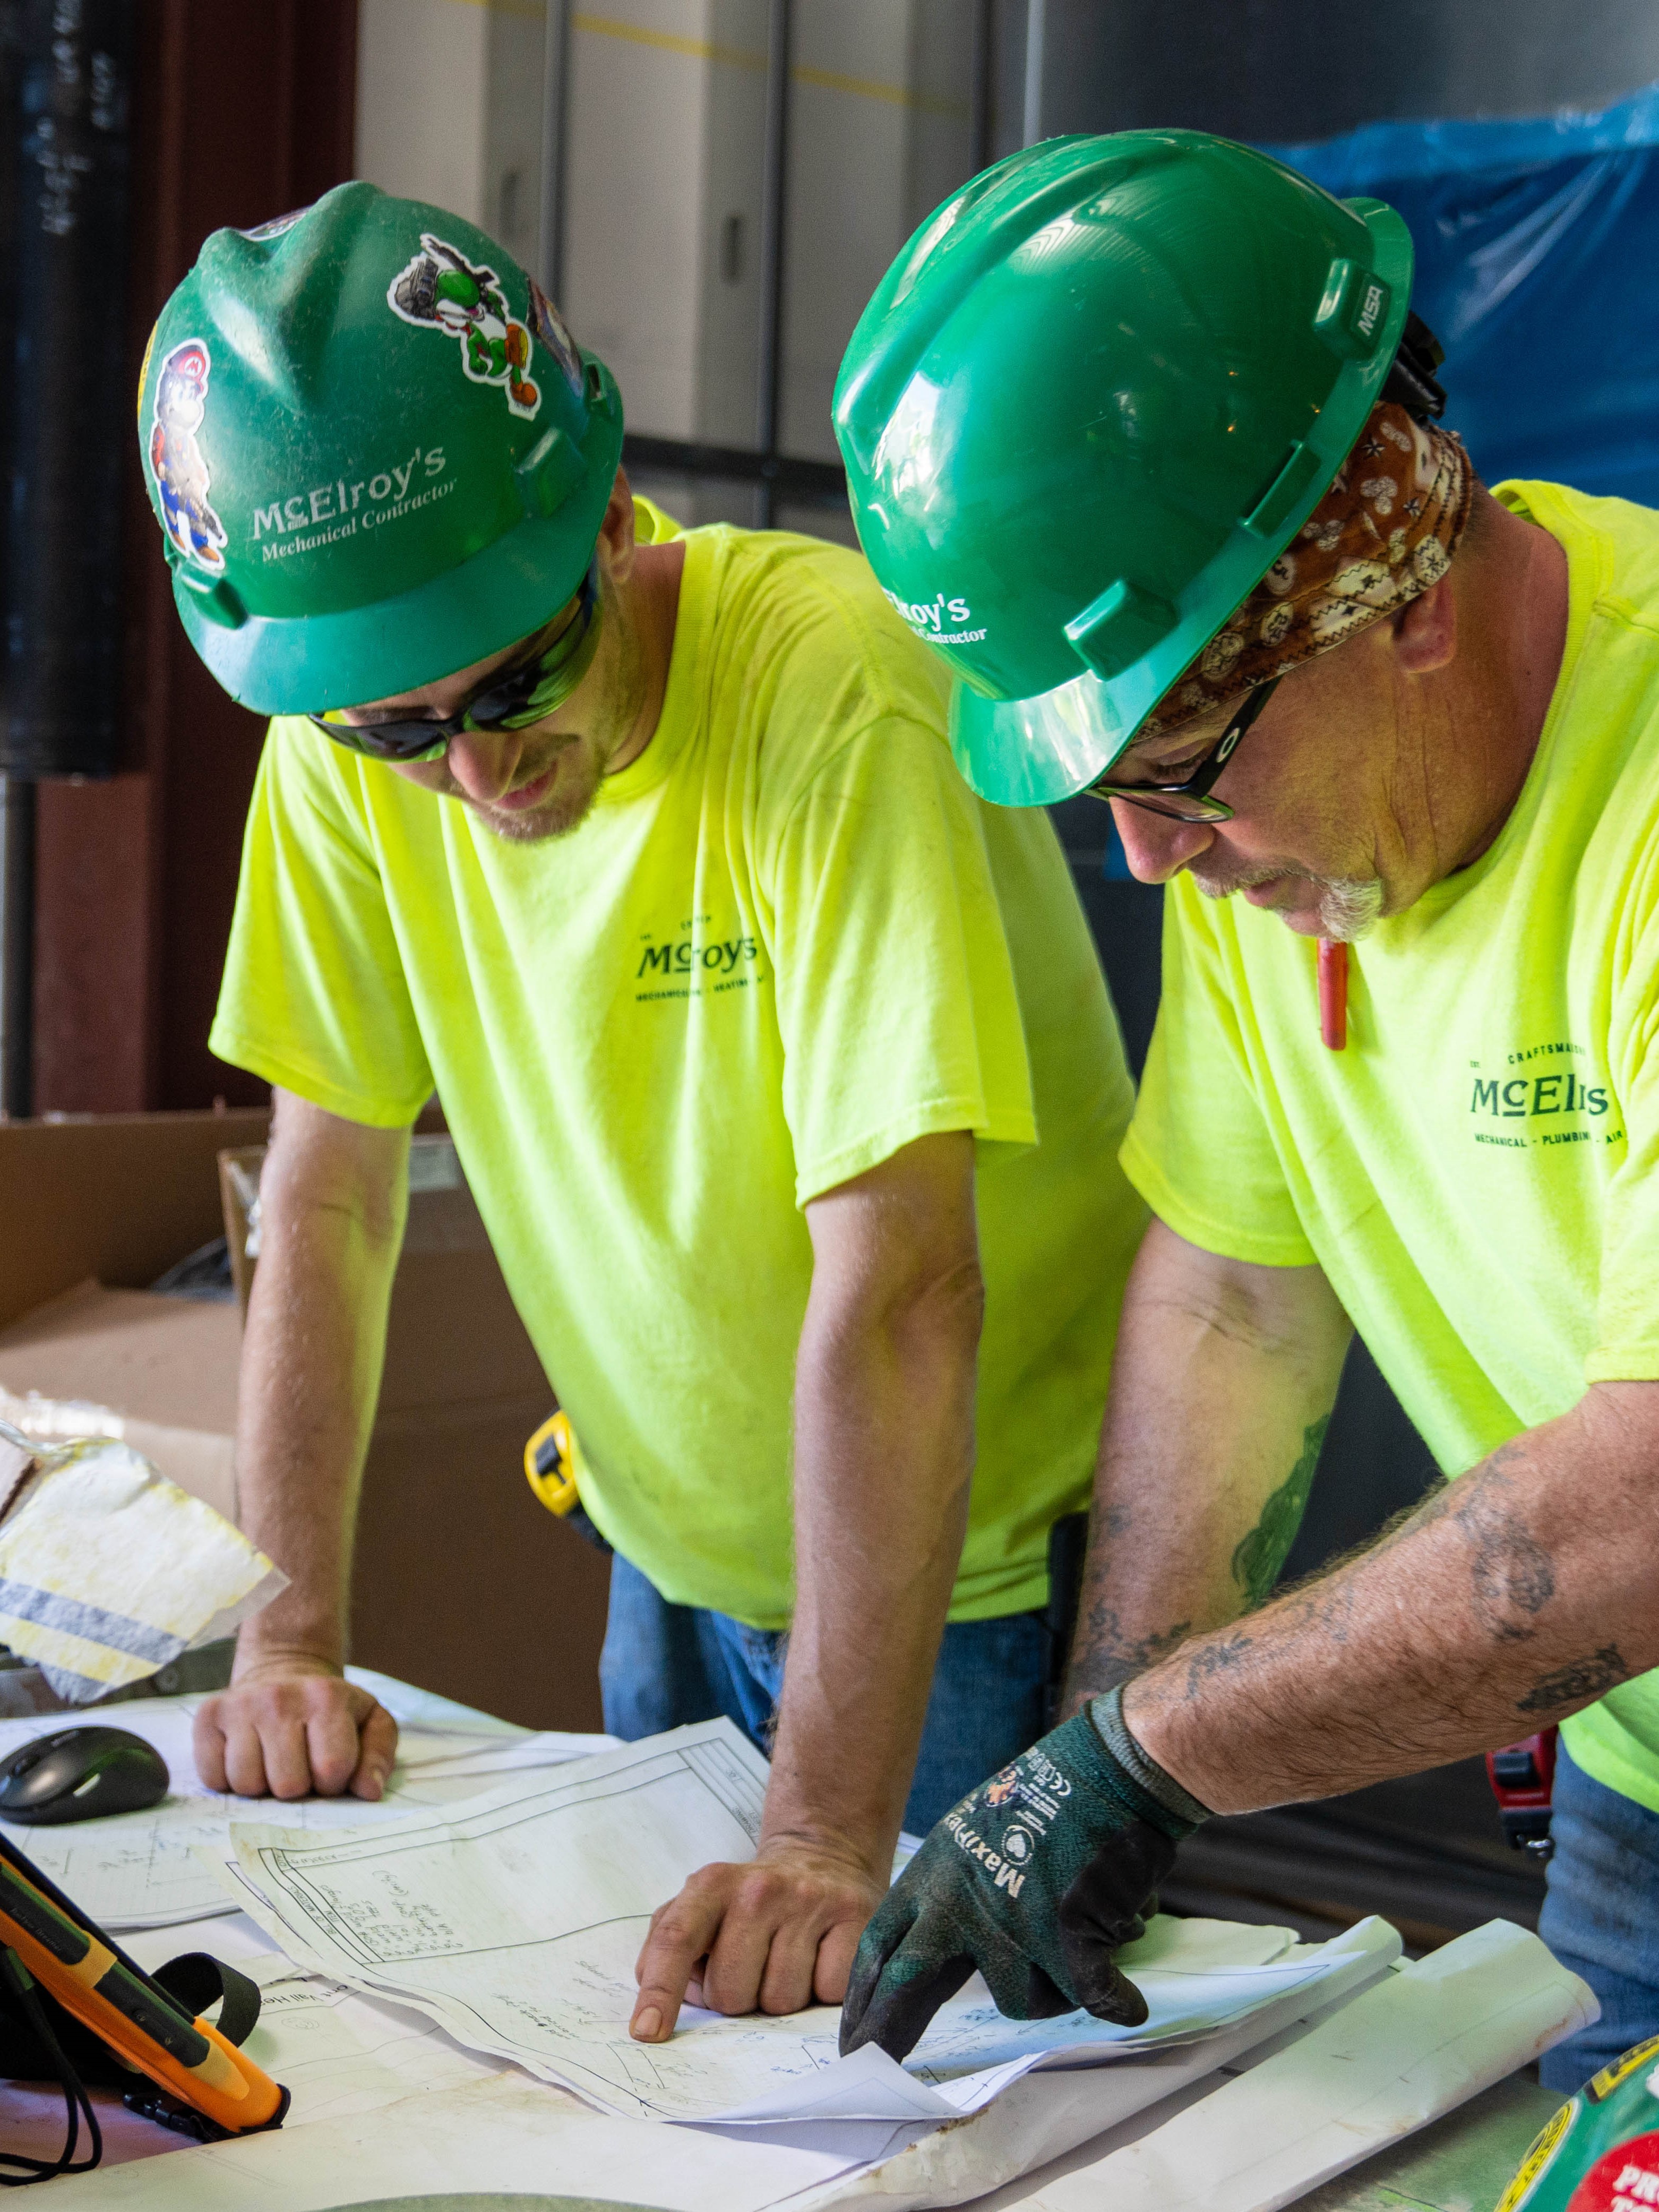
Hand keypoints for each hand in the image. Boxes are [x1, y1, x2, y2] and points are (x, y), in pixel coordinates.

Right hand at [193, 1654, 397, 1799]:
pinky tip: (246, 1757)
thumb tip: (369, 1792)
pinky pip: (212, 1777)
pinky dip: (228, 1779)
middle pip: (287, 1784)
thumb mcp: (369, 1721)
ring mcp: (241, 1705)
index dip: (332, 1783)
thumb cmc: (331, 1709)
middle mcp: (280, 1697)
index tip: (329, 1769)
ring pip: (246, 1785)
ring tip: (273, 1761)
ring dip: (262, 1785)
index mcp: (327, 1698)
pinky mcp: (208, 1716)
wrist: (285, 1671)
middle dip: (297, 1786)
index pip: (331, 1770)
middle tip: (299, 1766)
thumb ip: (378, 1755)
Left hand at [630, 1837, 885, 2041]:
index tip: (648, 2032)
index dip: (660, 1989)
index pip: (677, 1939)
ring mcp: (808, 1899)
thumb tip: (655, 2007)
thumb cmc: (749, 1904)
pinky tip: (820, 1960)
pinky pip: (829, 1992)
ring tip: (788, 1961)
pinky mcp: (853, 1914)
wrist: (822, 1858)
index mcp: (710, 1885)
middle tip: (754, 1968)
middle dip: (738, 1999)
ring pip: (781, 2001)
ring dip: (780, 1998)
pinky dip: (824, 1991)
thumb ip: (665, 1948)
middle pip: (732, 1993)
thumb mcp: (700, 1909)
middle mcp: (758, 1888)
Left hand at [838, 1695, 1207, 2060]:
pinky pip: (1090, 1998)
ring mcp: (1008, 1924)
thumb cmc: (1052, 1796)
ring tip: (1079, 1934)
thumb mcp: (977, 1834)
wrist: (1109, 1771)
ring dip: (1051, 1982)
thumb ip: (957, 1892)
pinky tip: (1129, 2000)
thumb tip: (950, 1948)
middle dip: (887, 2032)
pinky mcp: (1062, 1940)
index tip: (852, 2038)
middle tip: (871, 2065)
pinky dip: (1116, 2000)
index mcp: (935, 1874)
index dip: (864, 1997)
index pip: (880, 1946)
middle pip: (908, 1984)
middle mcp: (959, 1902)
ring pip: (1019, 1998)